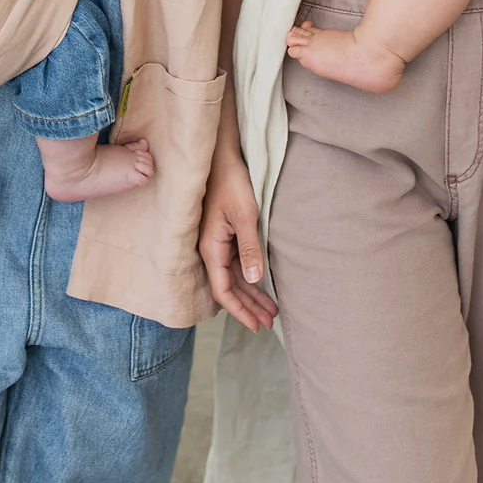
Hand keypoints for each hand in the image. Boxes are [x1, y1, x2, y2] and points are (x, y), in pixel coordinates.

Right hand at [199, 142, 276, 332]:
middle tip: (270, 322)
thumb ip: (249, 249)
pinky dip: (249, 278)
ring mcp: (217, 243)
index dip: (240, 311)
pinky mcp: (224, 235)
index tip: (257, 325)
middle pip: (229, 288)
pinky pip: (235, 265)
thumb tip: (252, 280)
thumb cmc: (231, 183)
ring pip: (233, 277)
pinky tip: (260, 284)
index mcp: (211, 248)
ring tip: (271, 310)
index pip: (223, 291)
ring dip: (251, 294)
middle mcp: (211, 249)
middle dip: (249, 307)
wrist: (221, 157)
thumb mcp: (244, 216)